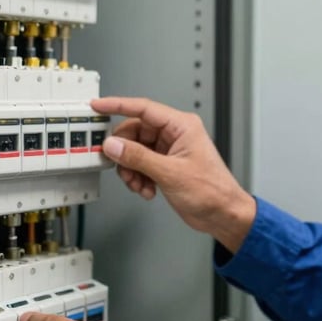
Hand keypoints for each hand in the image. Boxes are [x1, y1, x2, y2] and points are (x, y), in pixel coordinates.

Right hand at [92, 96, 255, 253]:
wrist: (223, 214)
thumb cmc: (212, 191)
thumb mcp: (170, 173)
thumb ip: (138, 157)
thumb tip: (114, 146)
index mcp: (182, 126)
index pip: (143, 108)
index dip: (118, 105)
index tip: (98, 106)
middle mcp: (175, 135)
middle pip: (135, 132)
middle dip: (124, 152)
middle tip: (118, 165)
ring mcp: (170, 150)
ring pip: (136, 151)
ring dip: (131, 169)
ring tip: (138, 184)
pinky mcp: (166, 165)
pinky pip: (141, 164)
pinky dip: (138, 177)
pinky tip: (146, 190)